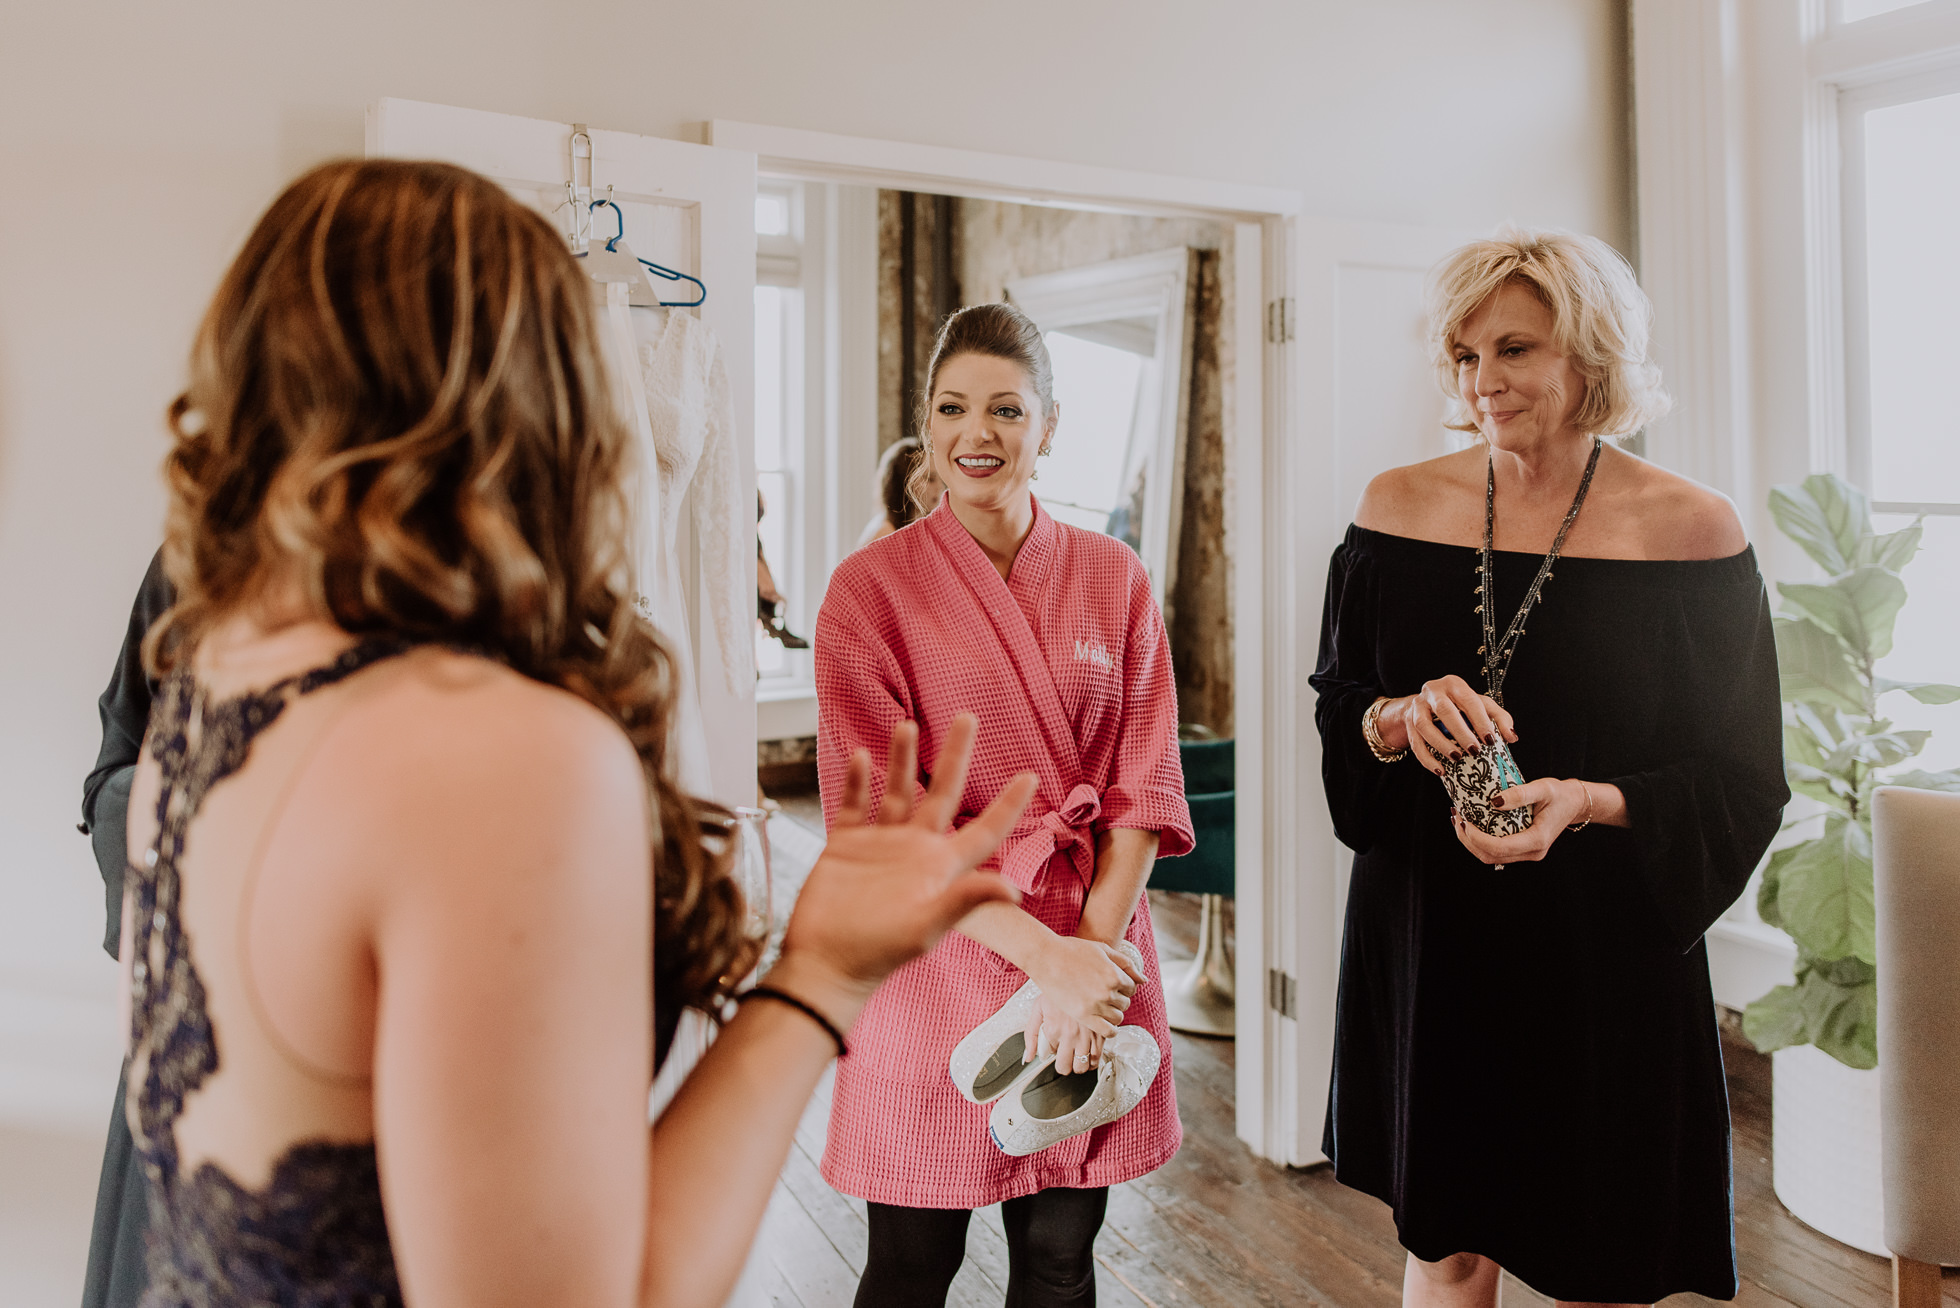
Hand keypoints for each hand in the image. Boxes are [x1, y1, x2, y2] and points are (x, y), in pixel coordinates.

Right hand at [776, 716, 1034, 1025]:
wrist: (824, 964)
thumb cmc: (878, 954)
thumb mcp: (927, 927)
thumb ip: (966, 900)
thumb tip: (1014, 888)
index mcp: (941, 868)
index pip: (984, 829)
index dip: (1008, 805)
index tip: (1031, 776)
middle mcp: (915, 851)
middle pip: (941, 792)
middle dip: (955, 756)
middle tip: (968, 717)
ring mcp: (880, 846)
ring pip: (896, 791)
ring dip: (902, 759)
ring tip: (907, 725)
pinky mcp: (845, 847)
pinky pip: (854, 805)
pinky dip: (858, 780)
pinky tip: (863, 756)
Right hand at [1022, 938, 1140, 1072]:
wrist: (1045, 957)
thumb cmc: (1073, 950)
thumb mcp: (1103, 950)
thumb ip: (1127, 964)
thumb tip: (1144, 980)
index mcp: (1114, 974)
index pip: (1132, 987)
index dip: (1124, 985)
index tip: (1112, 984)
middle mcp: (1108, 991)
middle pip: (1125, 1003)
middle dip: (1118, 998)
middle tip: (1103, 992)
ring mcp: (1095, 1005)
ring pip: (1118, 1017)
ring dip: (1113, 1012)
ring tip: (1101, 1005)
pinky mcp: (1083, 1016)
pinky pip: (1107, 1031)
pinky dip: (1110, 1030)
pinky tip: (1104, 1022)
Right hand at [1390, 676, 1517, 775]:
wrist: (1428, 704)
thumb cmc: (1460, 706)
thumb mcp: (1481, 706)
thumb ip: (1499, 718)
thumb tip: (1511, 737)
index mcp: (1454, 684)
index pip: (1469, 700)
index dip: (1481, 720)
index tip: (1491, 740)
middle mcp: (1433, 691)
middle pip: (1445, 711)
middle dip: (1460, 732)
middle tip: (1474, 751)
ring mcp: (1417, 706)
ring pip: (1424, 725)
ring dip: (1441, 744)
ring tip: (1456, 759)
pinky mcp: (1408, 722)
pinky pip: (1414, 742)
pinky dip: (1427, 758)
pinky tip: (1440, 769)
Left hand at [1450, 776, 1589, 865]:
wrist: (1573, 803)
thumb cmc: (1559, 794)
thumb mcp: (1543, 788)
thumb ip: (1519, 794)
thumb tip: (1493, 802)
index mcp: (1537, 840)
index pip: (1499, 847)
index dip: (1476, 837)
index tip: (1464, 819)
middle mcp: (1532, 852)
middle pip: (1490, 856)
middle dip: (1468, 839)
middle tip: (1456, 817)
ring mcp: (1527, 853)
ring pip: (1490, 857)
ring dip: (1470, 841)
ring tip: (1459, 819)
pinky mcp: (1522, 849)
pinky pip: (1496, 851)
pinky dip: (1479, 840)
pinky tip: (1470, 824)